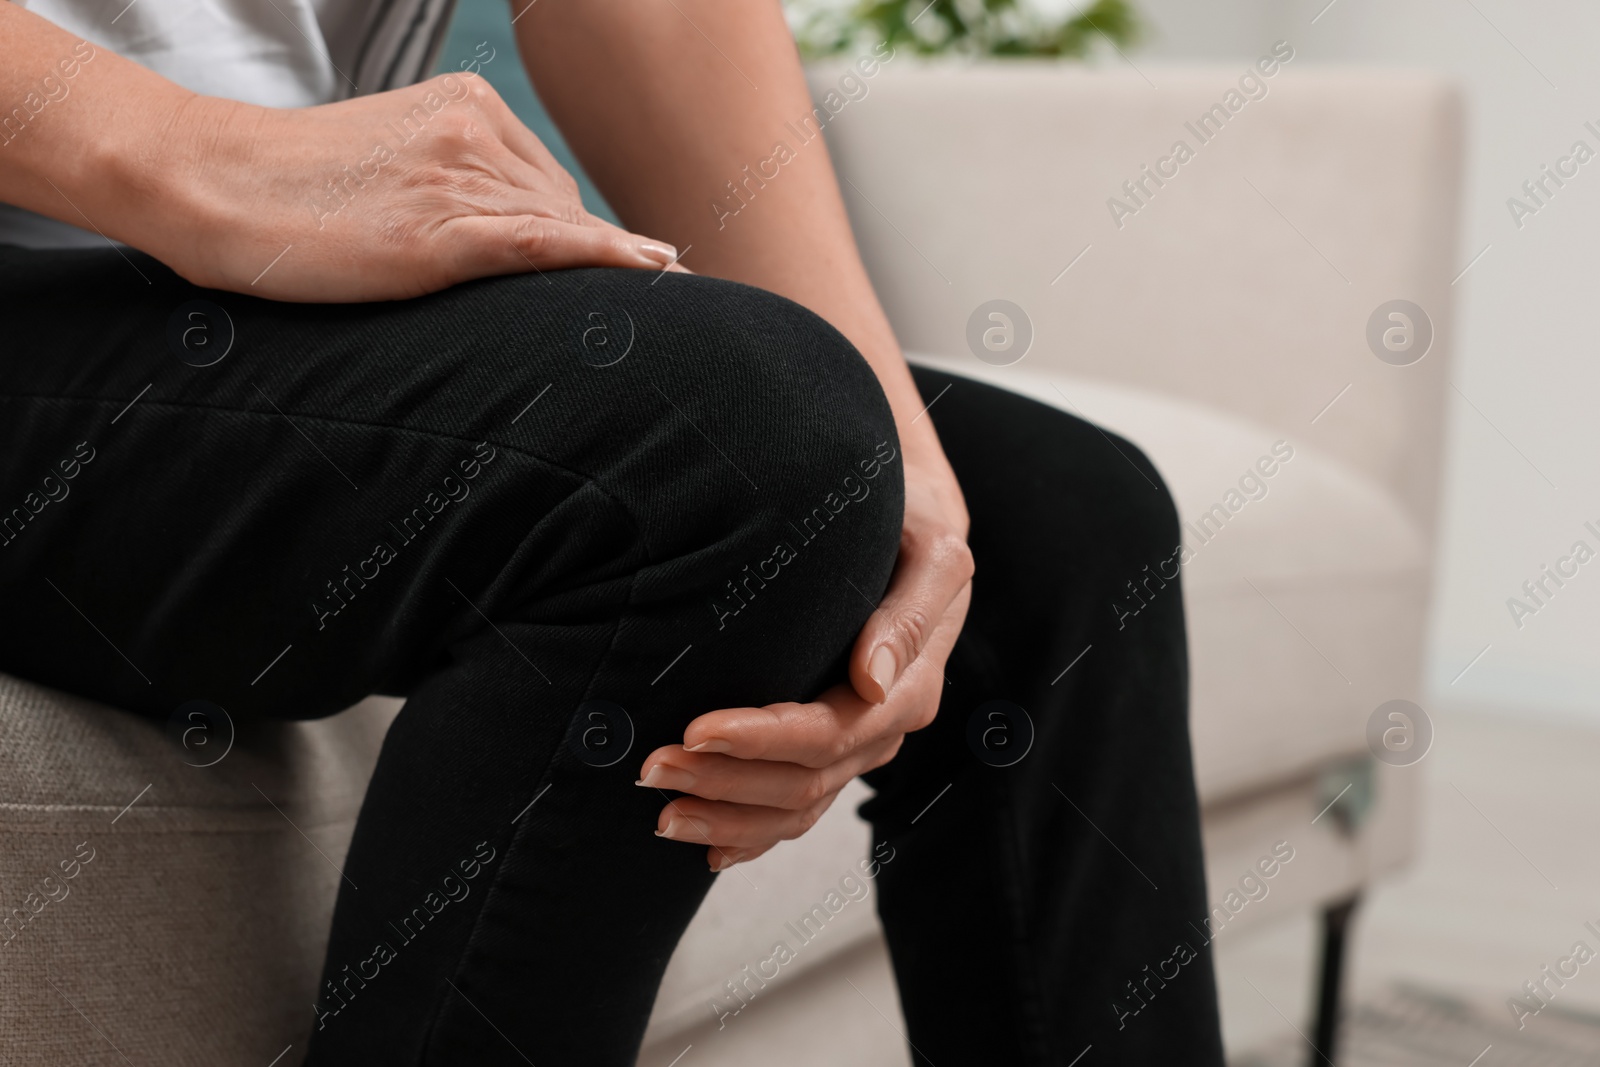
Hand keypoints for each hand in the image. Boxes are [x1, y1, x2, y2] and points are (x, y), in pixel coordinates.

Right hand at [129, 73, 680, 300]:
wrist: (213, 184)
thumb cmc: (296, 187)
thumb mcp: (392, 163)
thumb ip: (458, 182)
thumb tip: (524, 236)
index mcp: (465, 103)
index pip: (549, 184)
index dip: (576, 240)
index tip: (613, 277)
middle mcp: (473, 129)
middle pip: (562, 209)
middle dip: (585, 262)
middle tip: (610, 308)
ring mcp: (457, 176)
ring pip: (560, 230)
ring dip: (599, 275)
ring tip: (640, 311)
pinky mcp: (439, 230)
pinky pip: (541, 241)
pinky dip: (602, 256)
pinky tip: (653, 268)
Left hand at [637, 449, 972, 870]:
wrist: (914, 519)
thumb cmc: (913, 523)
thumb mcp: (930, 550)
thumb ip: (909, 615)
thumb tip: (870, 682)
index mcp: (907, 688)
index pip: (825, 734)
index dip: (758, 741)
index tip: (695, 730)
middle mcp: (884, 727)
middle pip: (802, 782)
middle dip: (723, 783)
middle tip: (650, 769)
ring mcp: (860, 745)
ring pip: (796, 809)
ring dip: (726, 817)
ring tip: (660, 815)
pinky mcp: (835, 747)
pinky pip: (798, 809)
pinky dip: (753, 833)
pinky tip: (709, 847)